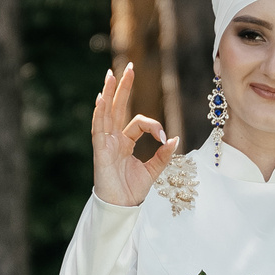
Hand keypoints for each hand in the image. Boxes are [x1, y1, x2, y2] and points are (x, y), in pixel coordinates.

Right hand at [88, 63, 177, 206]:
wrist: (122, 207)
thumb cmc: (132, 191)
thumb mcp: (153, 170)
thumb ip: (163, 155)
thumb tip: (175, 139)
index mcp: (125, 143)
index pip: (139, 123)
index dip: (153, 126)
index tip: (164, 137)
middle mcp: (113, 139)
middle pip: (118, 107)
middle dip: (123, 87)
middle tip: (129, 67)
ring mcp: (105, 143)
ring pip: (106, 112)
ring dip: (108, 93)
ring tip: (111, 75)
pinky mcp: (100, 150)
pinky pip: (98, 127)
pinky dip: (100, 112)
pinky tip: (101, 98)